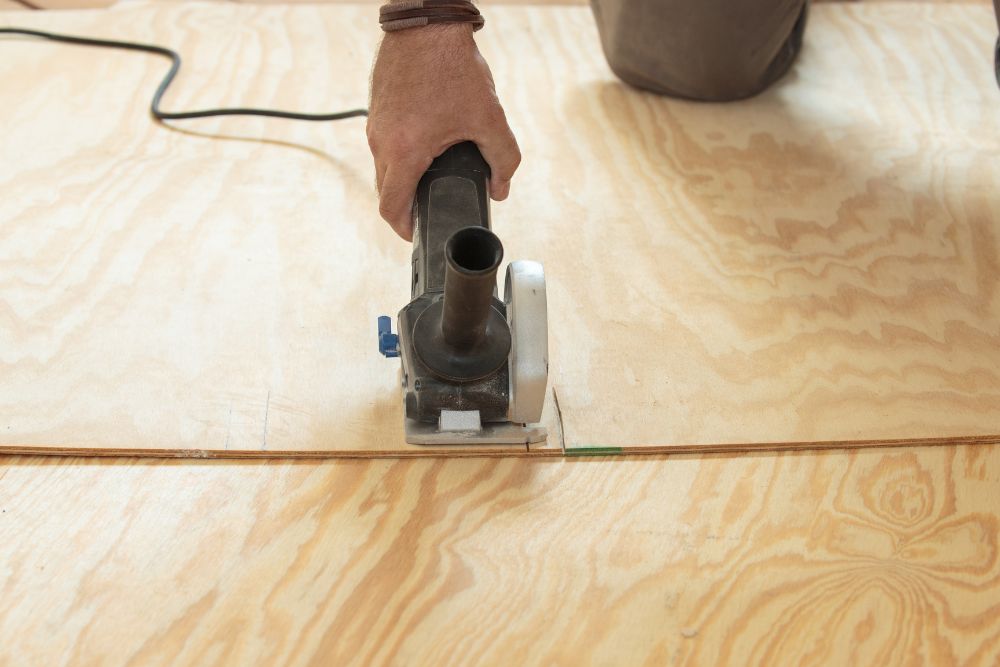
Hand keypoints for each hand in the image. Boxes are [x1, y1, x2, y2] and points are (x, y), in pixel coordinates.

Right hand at [367, 24, 520, 240]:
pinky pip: (385, 146)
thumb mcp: (489, 118)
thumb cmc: (451, 66)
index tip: (417, 234)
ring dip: (404, 180)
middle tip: (430, 211)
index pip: (392, 208)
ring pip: (384, 169)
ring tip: (432, 179)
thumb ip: (503, 160)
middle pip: (386, 192)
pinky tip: (427, 148)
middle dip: (407, 207)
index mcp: (405, 151)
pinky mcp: (377, 111)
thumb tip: (501, 188)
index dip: (404, 230)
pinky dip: (401, 156)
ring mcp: (375, 126)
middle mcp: (382, 141)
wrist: (427, 25)